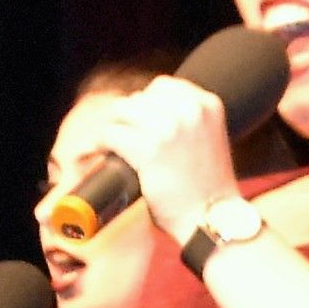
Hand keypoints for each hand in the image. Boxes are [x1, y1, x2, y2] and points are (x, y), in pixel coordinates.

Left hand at [100, 74, 239, 246]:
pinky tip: (95, 153)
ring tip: (106, 145)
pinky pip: (110, 134)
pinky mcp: (149, 149)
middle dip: (128, 119)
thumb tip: (148, 112)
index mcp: (207, 105)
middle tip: (122, 138)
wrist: (214, 220)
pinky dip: (98, 144)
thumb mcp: (210, 139)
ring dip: (112, 128)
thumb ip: (189, 121)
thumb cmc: (209, 188)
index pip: (162, 87)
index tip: (138, 123)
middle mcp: (190, 111)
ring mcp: (169, 128)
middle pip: (139, 99)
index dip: (145, 105)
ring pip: (121, 112)